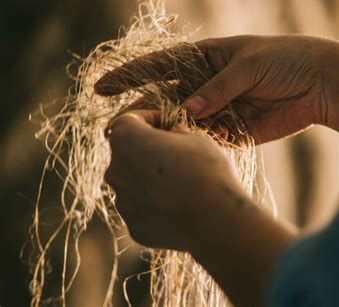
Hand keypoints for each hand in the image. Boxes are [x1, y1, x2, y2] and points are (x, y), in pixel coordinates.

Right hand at [95, 35, 338, 142]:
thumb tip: (188, 111)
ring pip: (182, 124)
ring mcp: (217, 109)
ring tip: (144, 148)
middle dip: (142, 113)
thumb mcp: (249, 65)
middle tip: (117, 131)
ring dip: (165, 135)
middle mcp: (206, 84)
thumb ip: (218, 89)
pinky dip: (195, 147)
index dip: (130, 76)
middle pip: (165, 99)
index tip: (102, 88)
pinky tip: (181, 155)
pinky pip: (206, 140)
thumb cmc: (284, 61)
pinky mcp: (233, 131)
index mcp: (206, 58)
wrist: (318, 84)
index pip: (160, 65)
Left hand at [104, 110, 243, 250]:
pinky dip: (157, 206)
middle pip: (128, 154)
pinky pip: (144, 210)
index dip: (150, 118)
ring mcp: (123, 203)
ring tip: (183, 184)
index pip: (128, 120)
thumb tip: (174, 135)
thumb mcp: (197, 139)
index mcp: (126, 140)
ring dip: (152, 180)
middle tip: (177, 154)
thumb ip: (178, 134)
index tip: (169, 123)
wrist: (215, 219)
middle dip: (149, 151)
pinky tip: (182, 207)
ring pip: (135, 184)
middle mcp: (116, 171)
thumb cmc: (207, 170)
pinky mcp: (134, 227)